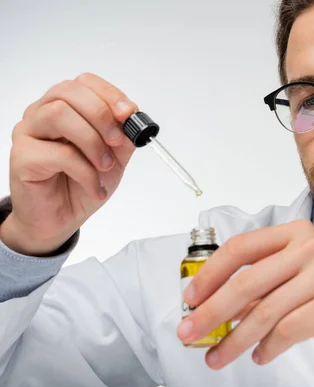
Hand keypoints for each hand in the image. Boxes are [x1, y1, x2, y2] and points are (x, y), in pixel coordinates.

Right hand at [0, 73, 136, 255]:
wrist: (61, 218)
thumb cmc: (82, 183)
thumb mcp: (115, 157)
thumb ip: (124, 136)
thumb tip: (133, 119)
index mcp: (65, 107)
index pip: (84, 83)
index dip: (109, 95)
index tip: (128, 114)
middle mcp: (42, 114)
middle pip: (68, 92)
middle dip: (101, 116)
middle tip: (116, 142)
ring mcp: (28, 133)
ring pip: (58, 115)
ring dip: (92, 141)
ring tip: (105, 166)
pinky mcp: (22, 158)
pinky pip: (58, 154)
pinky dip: (86, 172)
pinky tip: (95, 187)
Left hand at [177, 219, 313, 380]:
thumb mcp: (297, 282)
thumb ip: (260, 288)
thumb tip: (212, 305)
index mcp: (296, 234)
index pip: (241, 248)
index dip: (210, 273)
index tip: (190, 297)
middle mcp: (311, 247)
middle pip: (246, 282)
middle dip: (211, 312)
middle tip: (188, 332)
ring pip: (263, 311)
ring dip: (233, 340)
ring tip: (217, 357)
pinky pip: (286, 331)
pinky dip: (267, 348)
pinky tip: (259, 356)